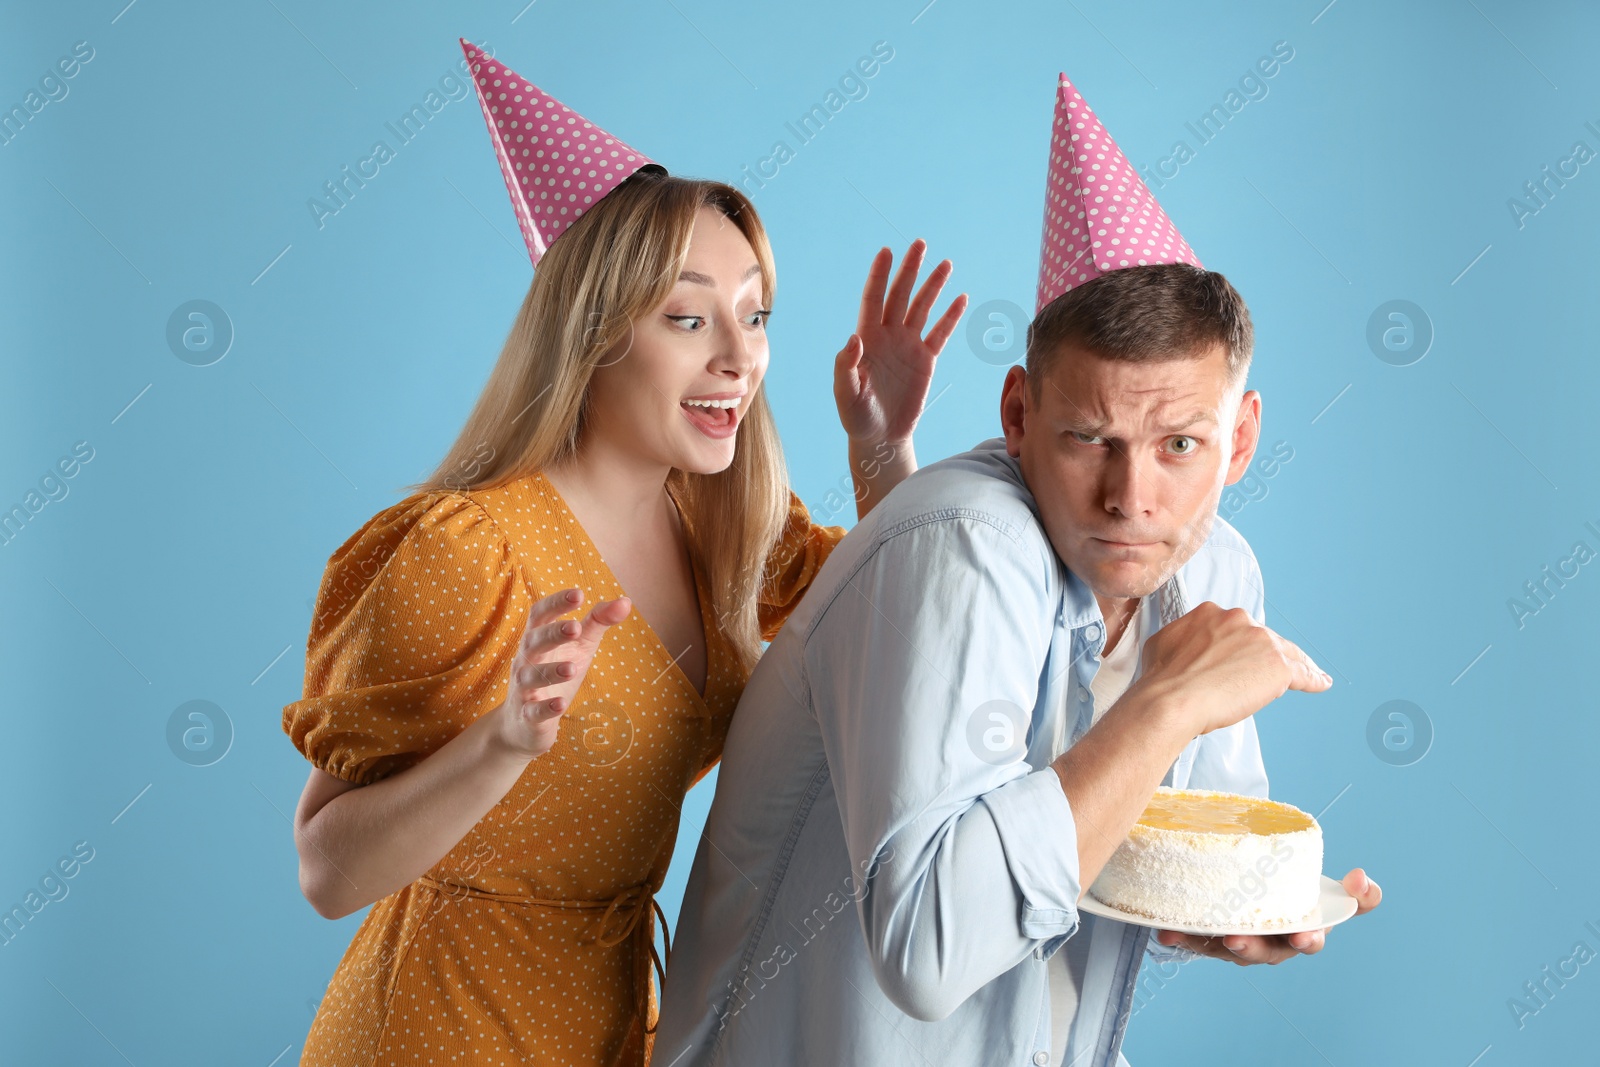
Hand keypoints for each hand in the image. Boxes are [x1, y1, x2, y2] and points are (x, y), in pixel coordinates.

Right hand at [496, 587, 631, 758]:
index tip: (579, 594)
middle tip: (576, 627)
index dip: (556, 603)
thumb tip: (625, 601)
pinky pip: (533, 711)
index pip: (539, 614)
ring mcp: (524, 688)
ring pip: (531, 676)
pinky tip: (560, 705)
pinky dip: (546, 708)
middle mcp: (526, 660)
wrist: (525, 723)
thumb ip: (598, 623)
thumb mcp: (579, 646)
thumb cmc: (556, 672)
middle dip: (553, 634)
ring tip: (573, 668)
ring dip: (550, 671)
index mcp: (537, 638)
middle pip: (533, 642)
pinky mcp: (527, 716)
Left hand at [834, 239, 967, 446]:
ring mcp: (908, 346)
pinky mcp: (926, 360)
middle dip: (910, 270)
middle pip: (900, 295)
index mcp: (867, 339)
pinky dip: (951, 316)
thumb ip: (846, 368)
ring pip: (922, 308)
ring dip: (933, 286)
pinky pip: (940, 333)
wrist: (880, 437)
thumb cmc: (857, 417)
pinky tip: (961, 297)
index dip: (879, 275)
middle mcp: (888, 336)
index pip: (873, 299)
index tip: (886, 251)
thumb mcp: (845, 396)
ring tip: (946, 263)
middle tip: (920, 244)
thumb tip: (854, 339)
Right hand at [1132, 601, 1331, 736]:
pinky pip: (1301, 673)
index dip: (1242, 644)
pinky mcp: (1277, 666)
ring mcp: (1261, 641)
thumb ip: (1184, 639)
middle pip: (1264, 637)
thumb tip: (1185, 647)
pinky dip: (1312, 679)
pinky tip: (1320, 682)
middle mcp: (1239, 619)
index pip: (1238, 627)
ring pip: (1285, 652)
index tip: (1242, 656)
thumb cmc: (1161, 679)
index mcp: (1211, 613)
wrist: (1172, 699)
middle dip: (1265, 654)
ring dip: (1296, 664)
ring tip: (1308, 674)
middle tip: (1264, 672)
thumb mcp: (1164, 643)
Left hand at [1154, 868, 1382, 964]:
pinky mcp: (1214, 937)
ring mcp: (1242, 943)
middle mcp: (1273, 945)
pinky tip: (1166, 930)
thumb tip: (1363, 878)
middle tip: (1239, 940)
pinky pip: (1198, 939)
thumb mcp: (1333, 892)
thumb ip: (1359, 892)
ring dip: (1211, 942)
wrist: (1268, 894)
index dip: (1309, 940)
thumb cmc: (1302, 897)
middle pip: (1264, 952)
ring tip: (1194, 933)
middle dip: (1251, 947)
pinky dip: (1182, 935)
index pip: (1311, 941)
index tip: (1305, 936)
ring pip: (1227, 948)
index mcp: (1305, 934)